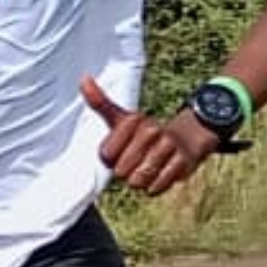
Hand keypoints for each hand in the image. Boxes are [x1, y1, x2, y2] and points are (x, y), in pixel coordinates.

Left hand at [82, 76, 218, 195]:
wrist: (182, 141)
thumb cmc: (143, 133)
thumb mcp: (120, 118)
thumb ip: (100, 102)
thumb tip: (84, 79)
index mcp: (133, 120)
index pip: (106, 155)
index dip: (110, 158)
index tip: (119, 149)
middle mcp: (151, 131)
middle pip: (121, 171)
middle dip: (125, 172)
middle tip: (135, 160)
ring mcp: (168, 147)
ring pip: (138, 180)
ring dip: (139, 180)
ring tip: (146, 168)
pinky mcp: (182, 163)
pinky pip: (155, 187)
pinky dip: (154, 186)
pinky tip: (158, 174)